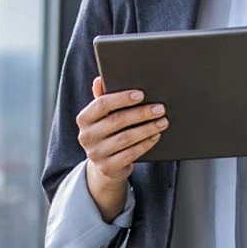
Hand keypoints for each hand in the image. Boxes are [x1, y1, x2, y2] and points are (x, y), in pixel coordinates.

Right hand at [76, 76, 167, 219]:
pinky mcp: (108, 167)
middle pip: (117, 121)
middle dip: (141, 113)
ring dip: (147, 129)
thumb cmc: (107, 133)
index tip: (141, 94)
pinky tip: (155, 136)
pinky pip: (130, 154)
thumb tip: (99, 80)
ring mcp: (96, 153)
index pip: (101, 104)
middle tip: (159, 108)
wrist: (104, 166)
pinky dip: (145, 144)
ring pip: (126, 138)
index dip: (121, 98)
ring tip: (162, 122)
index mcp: (83, 119)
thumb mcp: (102, 117)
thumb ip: (102, 98)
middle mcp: (86, 136)